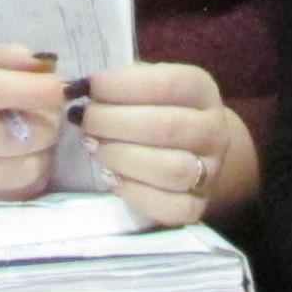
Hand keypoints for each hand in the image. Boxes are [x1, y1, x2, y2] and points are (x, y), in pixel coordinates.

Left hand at [74, 60, 248, 226]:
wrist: (191, 150)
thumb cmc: (155, 110)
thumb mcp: (145, 85)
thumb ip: (119, 83)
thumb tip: (77, 90)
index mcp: (201, 90)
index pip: (167, 84)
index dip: (121, 86)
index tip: (86, 88)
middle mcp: (214, 130)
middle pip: (167, 128)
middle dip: (113, 123)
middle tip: (83, 121)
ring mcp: (210, 171)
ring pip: (171, 170)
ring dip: (122, 158)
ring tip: (94, 147)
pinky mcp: (198, 205)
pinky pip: (171, 207)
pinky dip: (134, 193)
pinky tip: (111, 178)